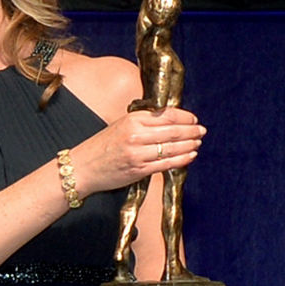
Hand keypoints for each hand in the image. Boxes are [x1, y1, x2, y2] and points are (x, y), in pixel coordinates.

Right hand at [68, 107, 204, 197]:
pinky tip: (190, 156)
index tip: (194, 119)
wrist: (82, 167)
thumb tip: (170, 121)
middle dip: (191, 131)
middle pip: (173, 131)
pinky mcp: (139, 170)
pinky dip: (181, 159)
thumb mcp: (120, 126)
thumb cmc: (102, 147)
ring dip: (189, 145)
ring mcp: (137, 154)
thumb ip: (143, 123)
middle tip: (202, 131)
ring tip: (198, 143)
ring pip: (172, 147)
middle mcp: (135, 135)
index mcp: (132, 120)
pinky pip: (166, 163)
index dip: (185, 117)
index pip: (166, 115)